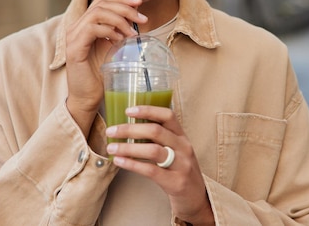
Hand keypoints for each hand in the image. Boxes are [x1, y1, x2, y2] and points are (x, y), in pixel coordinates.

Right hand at [65, 0, 146, 135]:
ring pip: (97, 13)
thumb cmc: (101, 75)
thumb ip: (120, 32)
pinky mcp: (74, 48)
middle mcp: (76, 27)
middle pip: (100, 3)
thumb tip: (138, 18)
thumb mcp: (113, 48)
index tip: (138, 2)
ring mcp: (73, 37)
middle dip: (124, 7)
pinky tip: (120, 40)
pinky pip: (92, 29)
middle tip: (142, 18)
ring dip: (120, 20)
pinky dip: (109, 31)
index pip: (101, 0)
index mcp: (85, 24)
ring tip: (133, 32)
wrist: (88, 98)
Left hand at [105, 106, 214, 224]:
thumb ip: (159, 139)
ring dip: (128, 147)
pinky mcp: (176, 182)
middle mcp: (184, 147)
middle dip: (130, 129)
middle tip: (111, 131)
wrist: (197, 198)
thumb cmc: (180, 171)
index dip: (148, 110)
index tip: (128, 110)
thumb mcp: (176, 150)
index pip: (167, 116)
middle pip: (156, 131)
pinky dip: (132, 164)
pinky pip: (151, 170)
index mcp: (182, 136)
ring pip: (153, 150)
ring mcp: (182, 165)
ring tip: (111, 147)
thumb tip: (128, 127)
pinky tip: (119, 161)